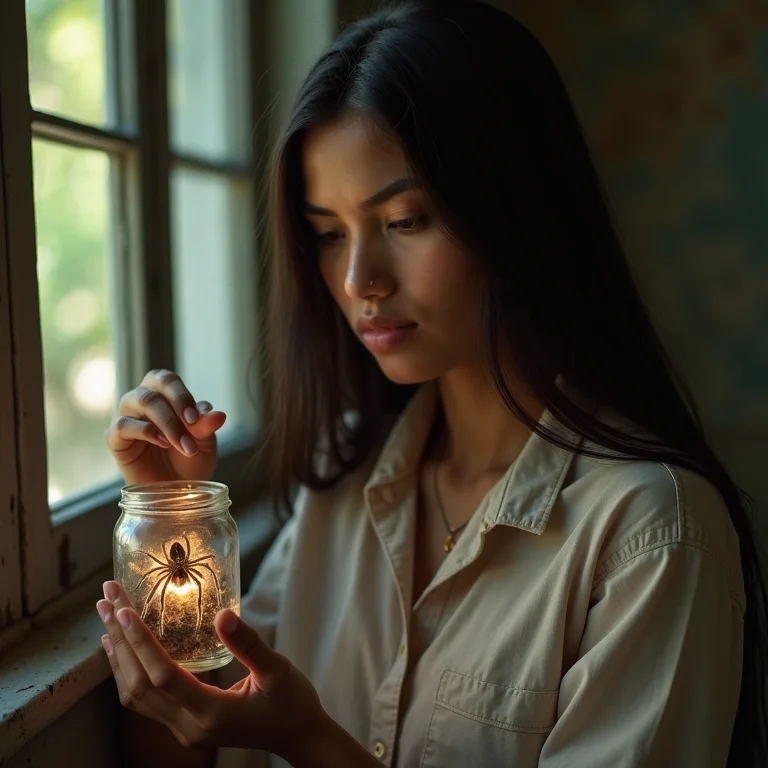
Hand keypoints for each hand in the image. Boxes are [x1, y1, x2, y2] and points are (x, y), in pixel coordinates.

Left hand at [97, 581, 328, 760]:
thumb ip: (249, 643)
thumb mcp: (277, 669)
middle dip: (119, 641)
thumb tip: (222, 614)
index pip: (163, 675)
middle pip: (138, 685)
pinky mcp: (185, 727)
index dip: (140, 642)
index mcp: (211, 712)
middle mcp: (189, 726)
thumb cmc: (292, 703)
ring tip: (107, 621)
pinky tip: (126, 650)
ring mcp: (184, 730)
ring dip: (119, 657)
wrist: (298, 737)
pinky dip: (130, 671)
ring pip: (135, 696)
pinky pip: (145, 700)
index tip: (123, 610)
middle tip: (106, 602)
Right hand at [106, 369, 226, 484]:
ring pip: (138, 401)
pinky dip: (145, 431)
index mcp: (163, 394)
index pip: (167, 380)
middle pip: (152, 386)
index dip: (182, 395)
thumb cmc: (189, 461)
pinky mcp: (115, 438)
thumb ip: (206, 426)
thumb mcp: (204, 443)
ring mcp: (126, 417)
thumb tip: (219, 414)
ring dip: (165, 421)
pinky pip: (123, 425)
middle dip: (176, 404)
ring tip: (181, 443)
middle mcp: (141, 401)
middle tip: (191, 424)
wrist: (176, 492)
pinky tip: (162, 443)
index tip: (196, 418)